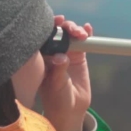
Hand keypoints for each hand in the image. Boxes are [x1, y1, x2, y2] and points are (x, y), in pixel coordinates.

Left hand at [40, 15, 93, 130]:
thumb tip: (61, 57)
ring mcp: (66, 53)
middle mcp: (53, 52)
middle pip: (58, 32)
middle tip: (72, 31)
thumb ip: (58, 70)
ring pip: (70, 35)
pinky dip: (86, 34)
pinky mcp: (79, 57)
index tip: (56, 22)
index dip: (49, 26)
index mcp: (42, 57)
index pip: (43, 36)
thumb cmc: (57, 98)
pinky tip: (89, 28)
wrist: (70, 109)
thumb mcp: (56, 85)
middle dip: (65, 27)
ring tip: (82, 34)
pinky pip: (83, 43)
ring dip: (76, 30)